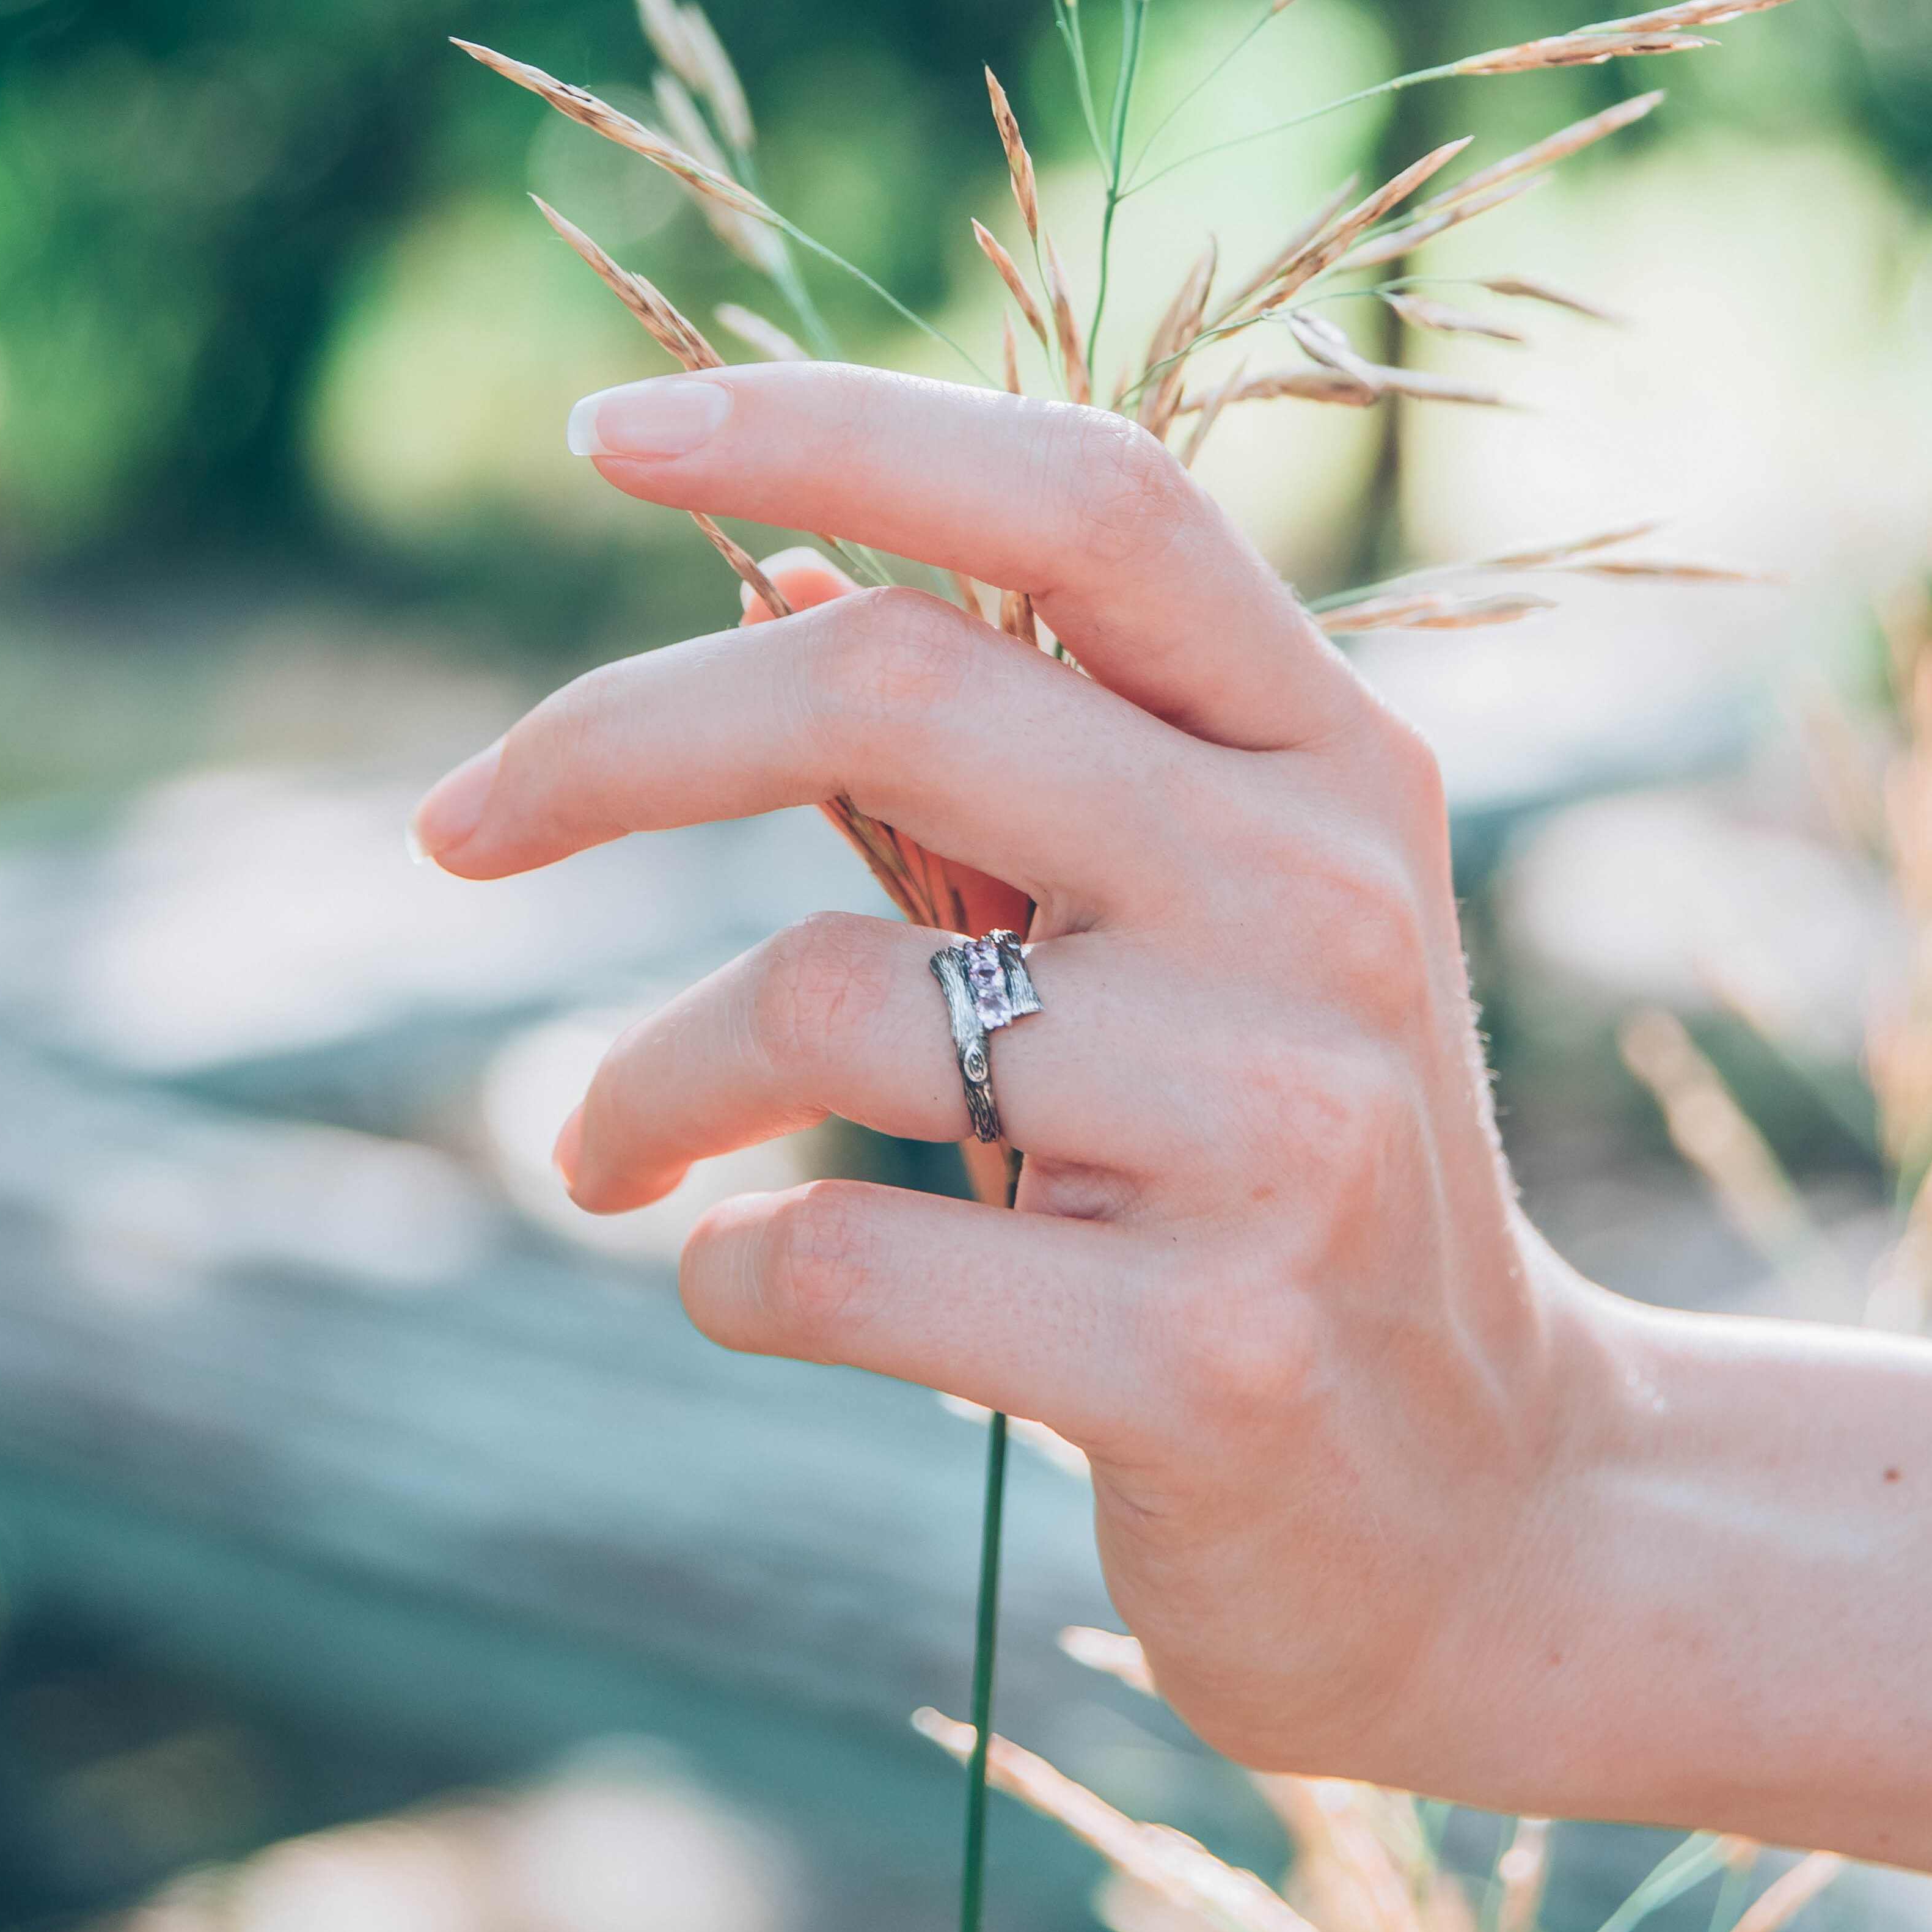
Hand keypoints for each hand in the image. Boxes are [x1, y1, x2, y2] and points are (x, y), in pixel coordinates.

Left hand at [410, 362, 1599, 1793]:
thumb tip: (786, 578)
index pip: (1086, 502)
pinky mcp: (1206, 1356)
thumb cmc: (1280, 1177)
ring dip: (640, 1080)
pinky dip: (719, 1267)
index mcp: (1330, 760)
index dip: (837, 426)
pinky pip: (835, 1261)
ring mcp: (1284, 1130)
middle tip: (452, 826)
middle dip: (611, 744)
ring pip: (826, 999)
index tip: (603, 436)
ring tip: (599, 1151)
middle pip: (896, 696)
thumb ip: (1035, 761)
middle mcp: (1324, 903)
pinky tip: (729, 1283)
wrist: (1479, 1505)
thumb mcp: (1212, 929)